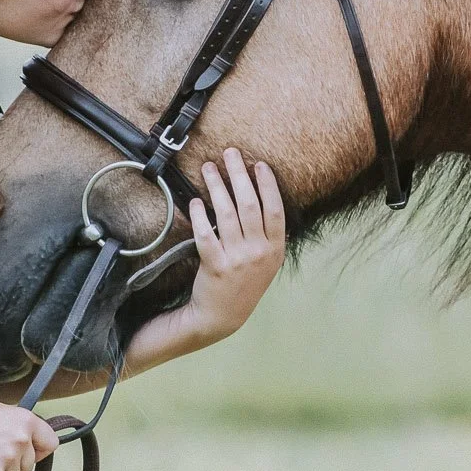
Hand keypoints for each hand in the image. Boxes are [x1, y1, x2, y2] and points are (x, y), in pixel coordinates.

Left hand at [182, 148, 287, 345]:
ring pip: (226, 214)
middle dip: (239, 174)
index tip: (259, 165)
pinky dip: (200, 215)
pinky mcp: (215, 265)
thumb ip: (267, 236)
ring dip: (217, 186)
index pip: (275, 210)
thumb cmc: (244, 285)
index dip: (268, 185)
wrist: (222, 316)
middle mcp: (258, 252)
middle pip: (249, 205)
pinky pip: (206, 234)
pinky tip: (196, 201)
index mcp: (275, 249)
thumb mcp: (267, 263)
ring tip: (209, 167)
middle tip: (231, 153)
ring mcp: (237, 259)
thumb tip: (261, 198)